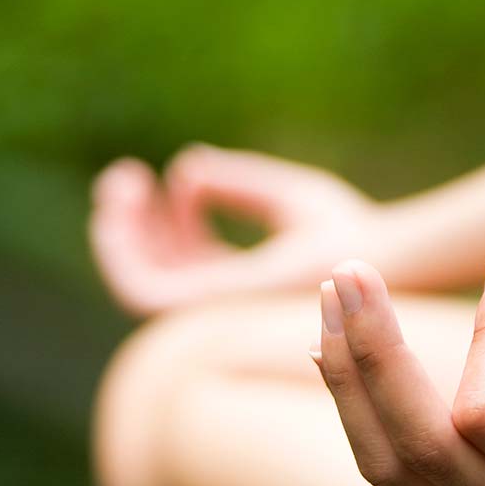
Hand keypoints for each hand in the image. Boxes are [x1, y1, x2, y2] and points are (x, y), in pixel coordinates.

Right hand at [90, 145, 377, 314]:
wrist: (368, 258)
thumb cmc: (347, 235)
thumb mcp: (286, 199)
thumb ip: (240, 185)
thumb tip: (188, 171)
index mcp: (243, 287)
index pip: (187, 264)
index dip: (166, 223)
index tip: (167, 178)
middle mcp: (221, 307)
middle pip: (156, 273)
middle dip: (129, 228)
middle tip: (126, 178)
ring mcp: (209, 315)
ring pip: (135, 284)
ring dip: (116, 235)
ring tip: (122, 183)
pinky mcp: (201, 311)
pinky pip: (139, 288)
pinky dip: (121, 248)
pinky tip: (125, 201)